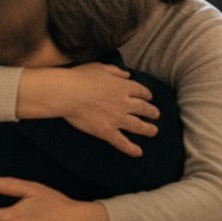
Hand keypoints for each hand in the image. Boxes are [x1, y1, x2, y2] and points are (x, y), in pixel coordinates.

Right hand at [17, 63, 158, 156]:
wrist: (66, 93)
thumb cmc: (79, 77)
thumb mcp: (98, 67)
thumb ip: (115, 71)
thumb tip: (127, 75)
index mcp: (122, 87)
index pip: (141, 91)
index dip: (147, 95)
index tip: (148, 98)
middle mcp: (124, 103)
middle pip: (144, 109)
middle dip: (152, 112)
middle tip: (155, 114)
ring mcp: (116, 118)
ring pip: (139, 126)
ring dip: (149, 129)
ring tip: (153, 131)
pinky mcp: (107, 131)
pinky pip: (122, 142)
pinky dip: (131, 148)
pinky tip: (138, 153)